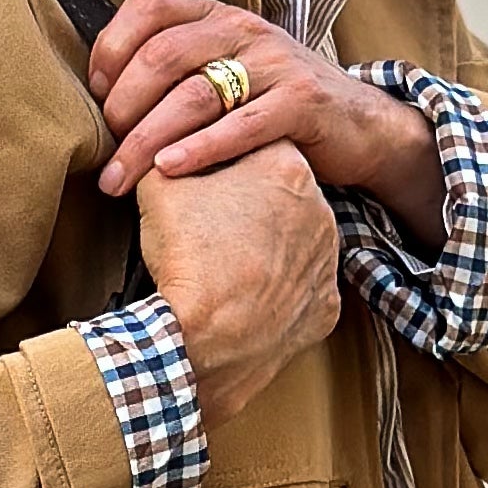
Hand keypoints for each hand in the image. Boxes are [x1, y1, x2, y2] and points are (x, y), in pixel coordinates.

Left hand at [92, 0, 445, 252]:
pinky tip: (171, 171)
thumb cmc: (279, 104)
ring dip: (148, 140)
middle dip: (121, 108)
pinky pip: (241, 125)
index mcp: (218, 15)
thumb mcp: (230, 71)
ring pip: (194, 95)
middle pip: (161, 56)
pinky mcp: (301, 102)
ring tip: (122, 178)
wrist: (361, 123)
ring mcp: (274, 64)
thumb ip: (181, 70)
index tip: (95, 95)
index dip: (111, 47)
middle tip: (106, 153)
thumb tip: (104, 96)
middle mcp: (243, 30)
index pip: (149, 5)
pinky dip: (201, 149)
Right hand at [132, 136, 341, 435]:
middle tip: (211, 223)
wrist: (200, 342)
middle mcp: (322, 211)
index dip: (223, 158)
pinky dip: (277, 291)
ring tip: (226, 262)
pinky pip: (302, 289)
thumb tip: (162, 149)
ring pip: (295, 241)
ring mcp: (328, 263)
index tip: (201, 177)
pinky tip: (246, 296)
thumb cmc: (184, 256)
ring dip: (267, 246)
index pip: (256, 145)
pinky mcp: (326, 308)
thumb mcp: (159, 184)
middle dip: (250, 203)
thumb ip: (166, 154)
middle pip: (280, 194)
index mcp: (288, 167)